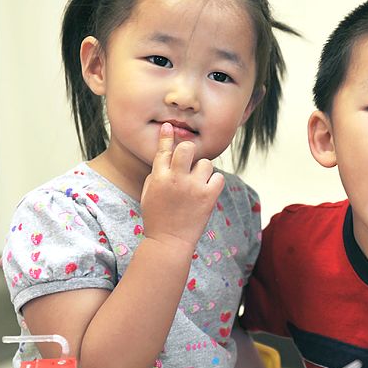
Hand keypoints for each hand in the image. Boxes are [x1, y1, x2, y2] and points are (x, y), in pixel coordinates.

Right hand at [140, 123, 224, 250]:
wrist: (169, 242)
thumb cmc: (157, 218)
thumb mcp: (149, 194)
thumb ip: (157, 174)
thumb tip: (168, 159)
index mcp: (159, 177)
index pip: (163, 151)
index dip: (166, 137)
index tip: (168, 126)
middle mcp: (176, 178)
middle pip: (187, 148)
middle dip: (189, 151)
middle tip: (189, 161)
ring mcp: (193, 187)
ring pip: (205, 163)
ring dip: (203, 171)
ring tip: (197, 184)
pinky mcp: (208, 196)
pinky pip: (218, 177)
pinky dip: (214, 182)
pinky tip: (207, 191)